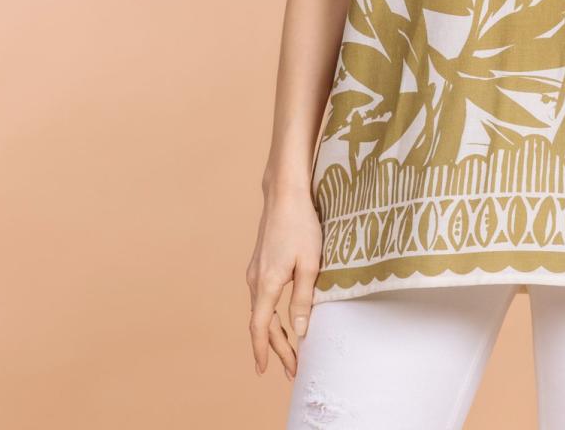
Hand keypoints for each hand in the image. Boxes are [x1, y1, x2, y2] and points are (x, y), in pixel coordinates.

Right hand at [246, 182, 321, 377]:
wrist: (285, 194)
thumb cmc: (301, 226)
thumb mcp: (309, 264)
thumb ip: (303, 300)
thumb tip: (299, 331)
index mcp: (266, 284)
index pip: (260, 328)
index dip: (262, 352)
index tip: (265, 371)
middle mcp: (255, 280)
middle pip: (261, 323)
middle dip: (276, 348)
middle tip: (292, 368)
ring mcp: (255, 270)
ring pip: (261, 310)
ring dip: (274, 332)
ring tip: (290, 349)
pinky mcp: (260, 262)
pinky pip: (262, 297)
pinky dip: (271, 314)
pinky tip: (282, 318)